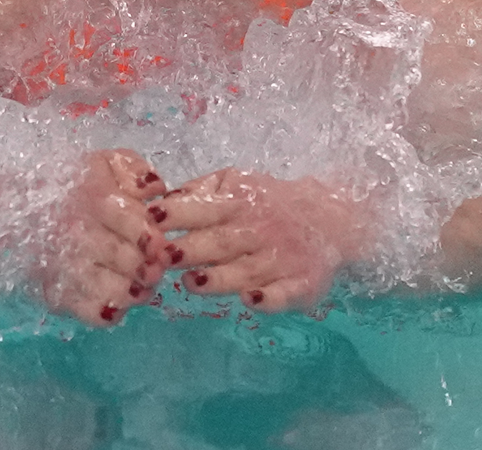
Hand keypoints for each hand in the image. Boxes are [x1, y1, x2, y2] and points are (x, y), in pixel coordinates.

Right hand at [38, 149, 168, 326]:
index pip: (122, 216)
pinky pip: (84, 309)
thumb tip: (155, 189)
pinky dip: (105, 312)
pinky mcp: (56, 290)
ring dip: (128, 291)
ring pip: (100, 285)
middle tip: (156, 270)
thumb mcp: (107, 163)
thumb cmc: (79, 183)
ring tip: (142, 289)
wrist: (24, 203)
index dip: (144, 234)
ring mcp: (62, 263)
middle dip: (142, 266)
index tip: (159, 244)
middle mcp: (74, 230)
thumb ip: (134, 170)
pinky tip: (119, 305)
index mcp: (91, 197)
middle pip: (115, 254)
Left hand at [153, 169, 369, 312]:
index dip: (177, 215)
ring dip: (219, 278)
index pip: (203, 209)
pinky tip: (252, 300)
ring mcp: (280, 259)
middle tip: (161, 258)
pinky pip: (285, 293)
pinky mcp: (301, 283)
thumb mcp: (236, 181)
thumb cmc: (268, 200)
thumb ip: (200, 191)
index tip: (151, 221)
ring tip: (191, 282)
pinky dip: (269, 299)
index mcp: (239, 203)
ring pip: (246, 270)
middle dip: (191, 249)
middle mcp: (258, 230)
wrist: (330, 216)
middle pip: (220, 242)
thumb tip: (161, 200)